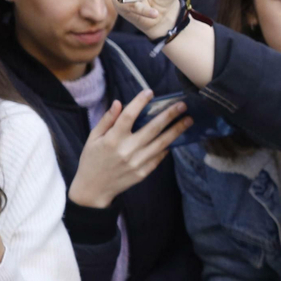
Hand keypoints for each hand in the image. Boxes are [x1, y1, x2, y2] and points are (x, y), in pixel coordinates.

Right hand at [68, 89, 192, 207]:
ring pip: (162, 143)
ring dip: (177, 130)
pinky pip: (159, 157)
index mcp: (112, 139)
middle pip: (153, 128)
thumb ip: (107, 120)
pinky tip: (176, 138)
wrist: (93, 188)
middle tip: (183, 105)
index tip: (150, 92)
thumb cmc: (92, 159)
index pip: (128, 116)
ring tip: (188, 120)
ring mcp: (137, 162)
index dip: (140, 102)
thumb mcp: (93, 138)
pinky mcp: (143, 173)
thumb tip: (118, 103)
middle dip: (170, 115)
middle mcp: (127, 150)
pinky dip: (167, 147)